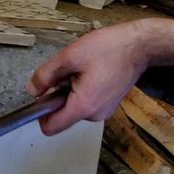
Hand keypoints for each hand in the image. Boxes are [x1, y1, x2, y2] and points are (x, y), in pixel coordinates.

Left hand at [28, 22, 151, 134]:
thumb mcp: (69, 56)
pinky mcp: (110, 104)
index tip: (42, 94)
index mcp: (83, 106)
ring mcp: (104, 111)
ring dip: (71, 90)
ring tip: (84, 68)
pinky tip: (92, 71)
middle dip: (59, 94)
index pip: (51, 127)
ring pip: (75, 106)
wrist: (140, 46)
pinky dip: (83, 89)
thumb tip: (32, 91)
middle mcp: (95, 115)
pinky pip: (87, 102)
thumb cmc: (109, 48)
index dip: (40, 113)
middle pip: (63, 114)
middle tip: (70, 70)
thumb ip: (46, 75)